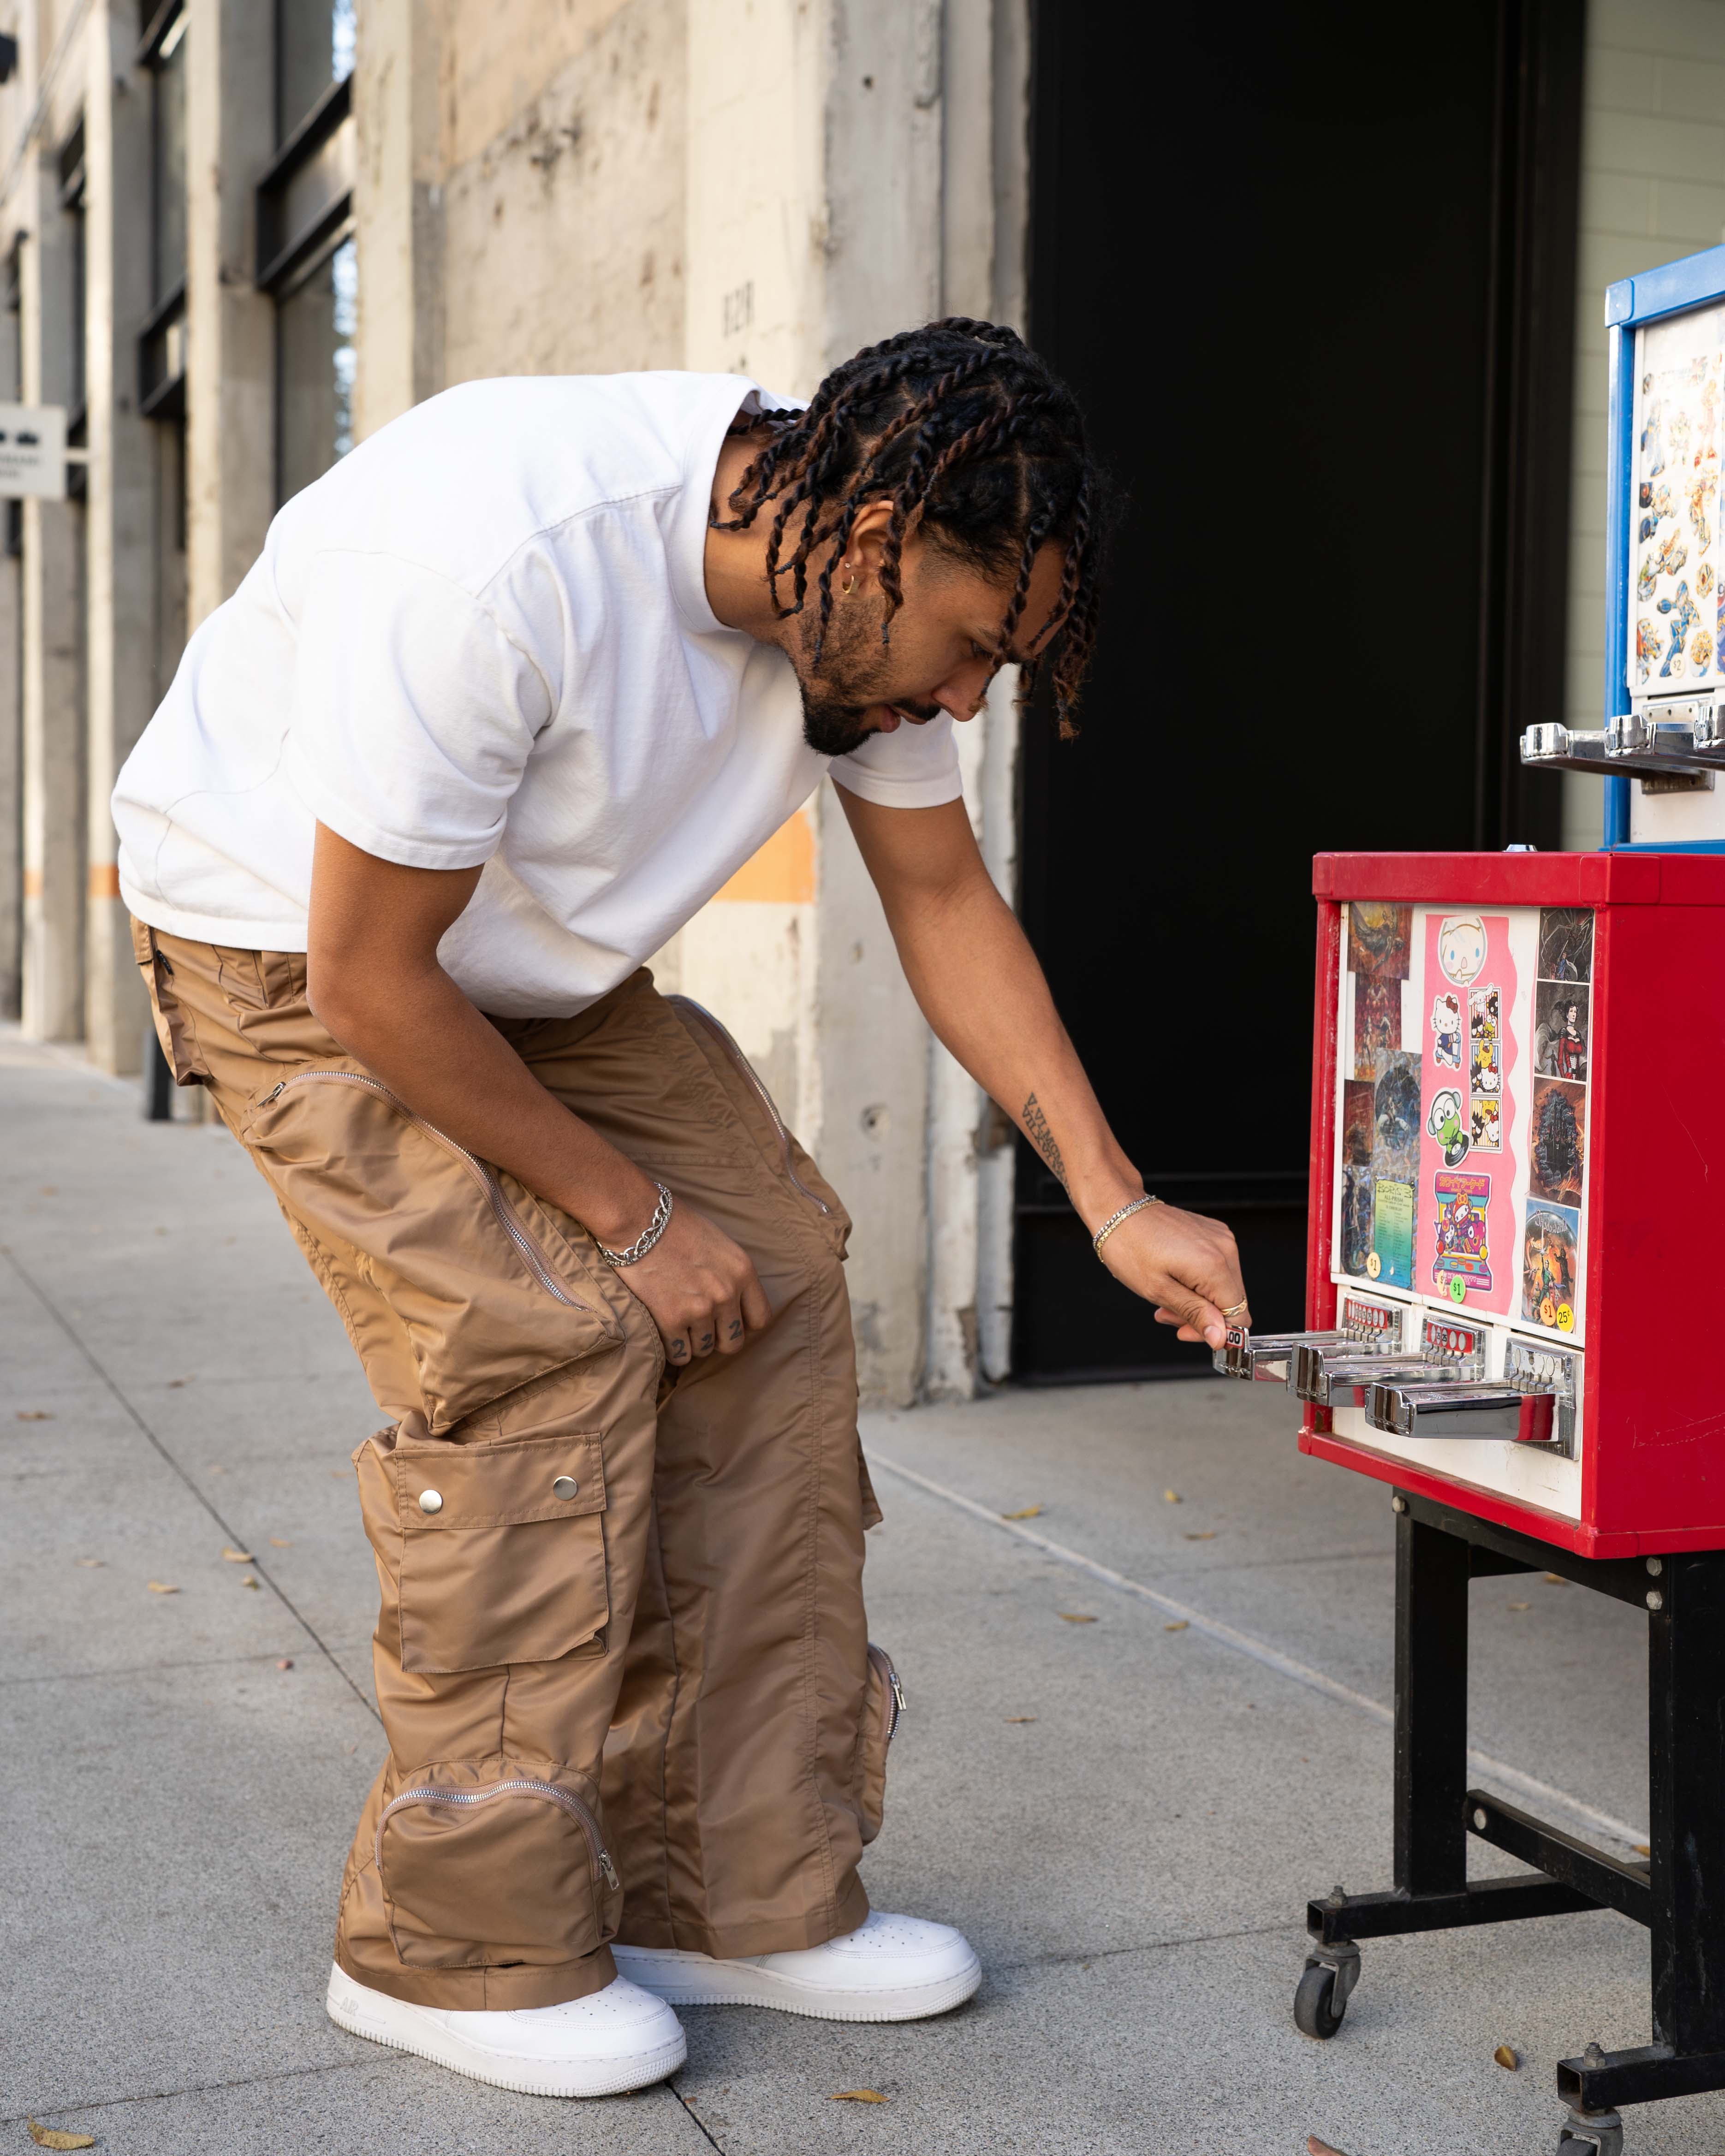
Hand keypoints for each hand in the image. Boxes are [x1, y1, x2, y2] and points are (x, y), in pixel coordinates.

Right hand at [615, 1201, 770, 1367]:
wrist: (639, 1220)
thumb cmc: (676, 1227)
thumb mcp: (720, 1245)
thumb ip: (732, 1275)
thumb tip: (735, 1302)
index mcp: (743, 1272)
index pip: (760, 1319)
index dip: (744, 1324)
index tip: (729, 1320)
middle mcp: (726, 1294)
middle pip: (733, 1343)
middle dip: (717, 1338)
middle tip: (701, 1325)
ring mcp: (699, 1309)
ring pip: (703, 1349)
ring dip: (691, 1340)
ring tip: (677, 1318)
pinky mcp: (671, 1320)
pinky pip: (680, 1354)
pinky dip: (672, 1348)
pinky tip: (665, 1328)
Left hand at [1091, 1196, 1247, 1349]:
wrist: (1118, 1209)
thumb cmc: (1130, 1247)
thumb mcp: (1158, 1290)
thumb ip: (1195, 1314)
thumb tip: (1221, 1338)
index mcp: (1215, 1266)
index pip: (1238, 1316)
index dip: (1216, 1333)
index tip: (1184, 1331)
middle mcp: (1225, 1249)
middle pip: (1232, 1302)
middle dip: (1201, 1316)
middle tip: (1167, 1314)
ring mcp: (1221, 1238)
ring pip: (1223, 1287)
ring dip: (1197, 1300)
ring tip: (1164, 1296)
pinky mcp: (1213, 1233)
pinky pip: (1216, 1268)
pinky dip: (1196, 1281)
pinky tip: (1172, 1279)